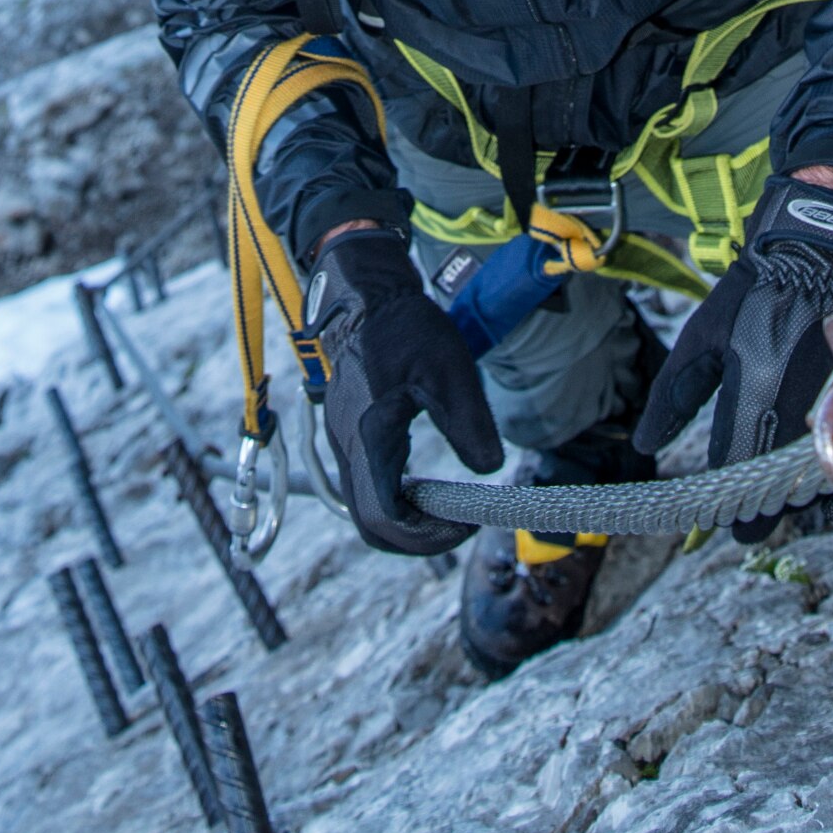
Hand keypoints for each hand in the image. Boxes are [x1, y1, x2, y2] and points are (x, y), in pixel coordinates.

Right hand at [305, 230, 504, 553]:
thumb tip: (490, 469)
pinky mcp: (347, 434)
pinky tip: (425, 487)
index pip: (386, 517)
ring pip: (365, 509)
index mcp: (368, 437)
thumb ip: (469, 421)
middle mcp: (347, 448)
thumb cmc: (404, 327)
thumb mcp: (448, 368)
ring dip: (406, 522)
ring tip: (448, 511)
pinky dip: (396, 501)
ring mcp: (342, 442)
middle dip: (417, 538)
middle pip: (371, 525)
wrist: (364, 294)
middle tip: (459, 527)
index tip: (467, 524)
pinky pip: (366, 488)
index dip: (427, 535)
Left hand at [632, 176, 832, 532]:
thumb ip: (675, 393)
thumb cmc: (754, 292)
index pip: (740, 463)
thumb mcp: (703, 335)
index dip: (731, 505)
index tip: (728, 530)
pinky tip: (823, 483)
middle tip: (752, 527)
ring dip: (801, 498)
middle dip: (767, 512)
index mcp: (756, 383)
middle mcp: (801, 400)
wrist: (821, 250)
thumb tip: (646, 445)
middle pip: (782, 482)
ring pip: (821, 476)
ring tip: (783, 504)